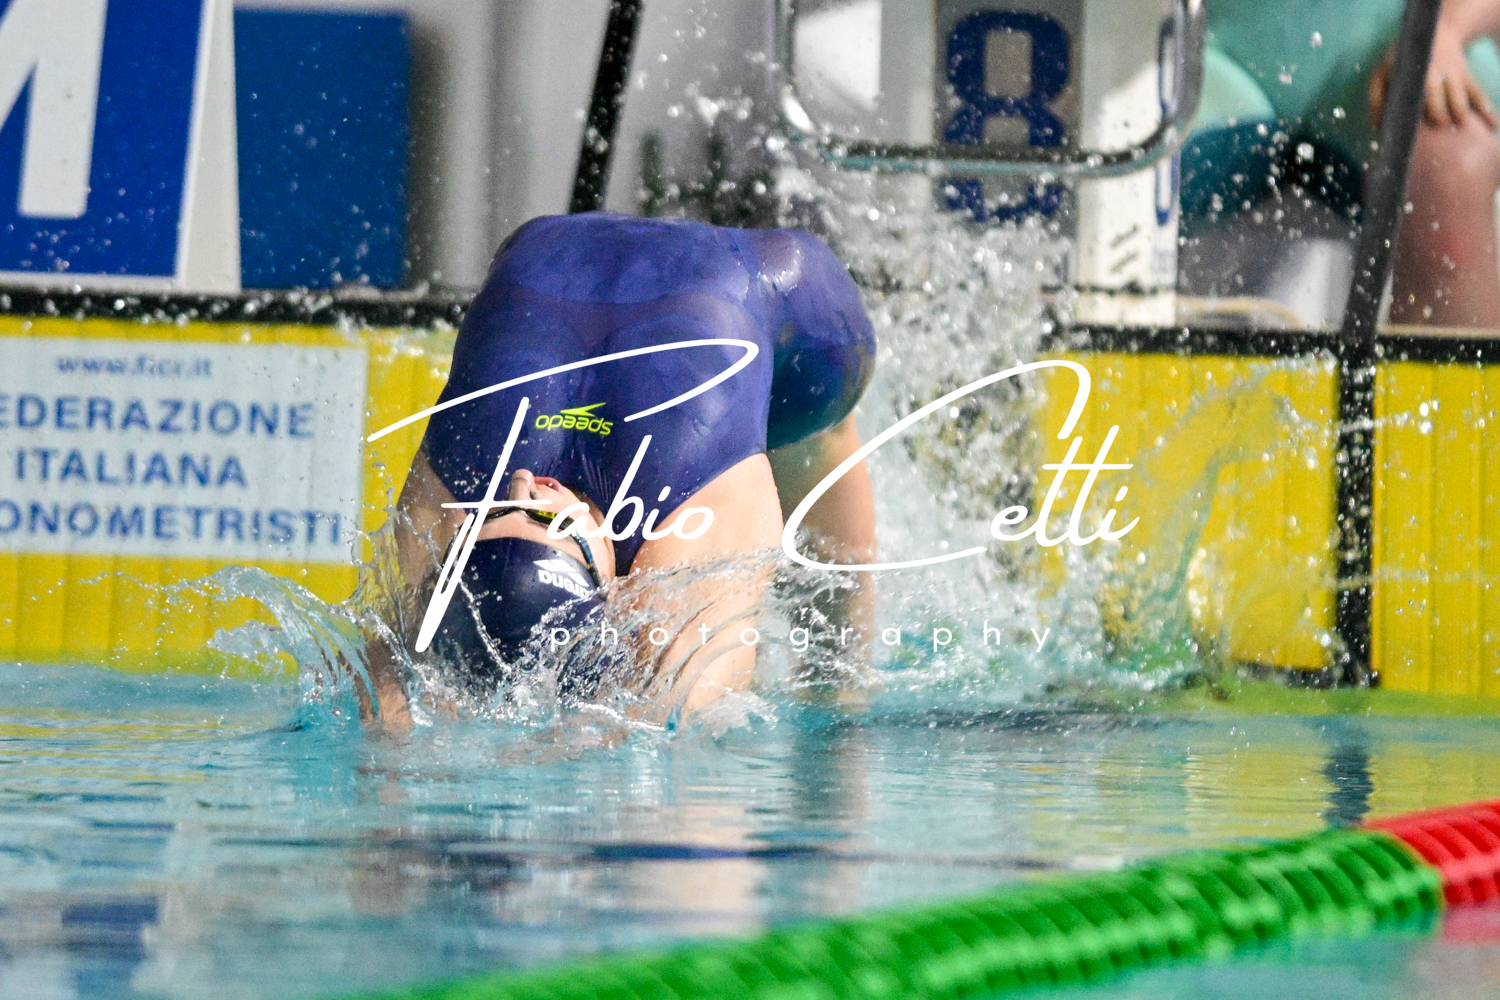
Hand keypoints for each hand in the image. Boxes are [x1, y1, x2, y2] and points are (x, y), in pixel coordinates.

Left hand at [1370, 22, 1499, 129]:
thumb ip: (1376, 98)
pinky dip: (1487, 110)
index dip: (1423, 103)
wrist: (1436, 34)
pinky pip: (1479, 94)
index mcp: (1416, 72)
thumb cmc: (1401, 61)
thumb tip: (1377, 126)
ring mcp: (1455, 75)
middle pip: (1444, 91)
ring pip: (1464, 93)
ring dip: (1465, 110)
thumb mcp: (1381, 74)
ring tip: (1464, 128)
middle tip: (1443, 126)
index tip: (1422, 121)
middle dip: (1444, 108)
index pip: (1420, 89)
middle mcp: (1438, 73)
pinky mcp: (1467, 79)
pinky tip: (1492, 127)